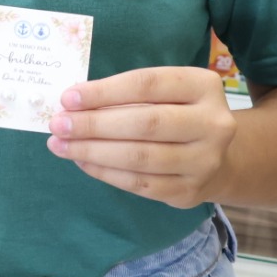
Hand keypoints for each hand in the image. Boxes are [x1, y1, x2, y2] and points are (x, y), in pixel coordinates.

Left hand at [47, 66, 236, 208]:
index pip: (146, 84)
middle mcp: (213, 123)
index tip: (68, 98)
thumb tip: (72, 104)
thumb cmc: (176, 113)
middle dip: (94, 124)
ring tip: (61, 145)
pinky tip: (82, 162)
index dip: (104, 92)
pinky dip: (105, 173)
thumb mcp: (164, 91)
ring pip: (140, 157)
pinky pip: (140, 184)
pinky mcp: (190, 191)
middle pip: (144, 123)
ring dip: (93, 151)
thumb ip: (126, 93)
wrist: (217, 158)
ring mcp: (205, 161)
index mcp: (203, 86)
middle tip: (58, 124)